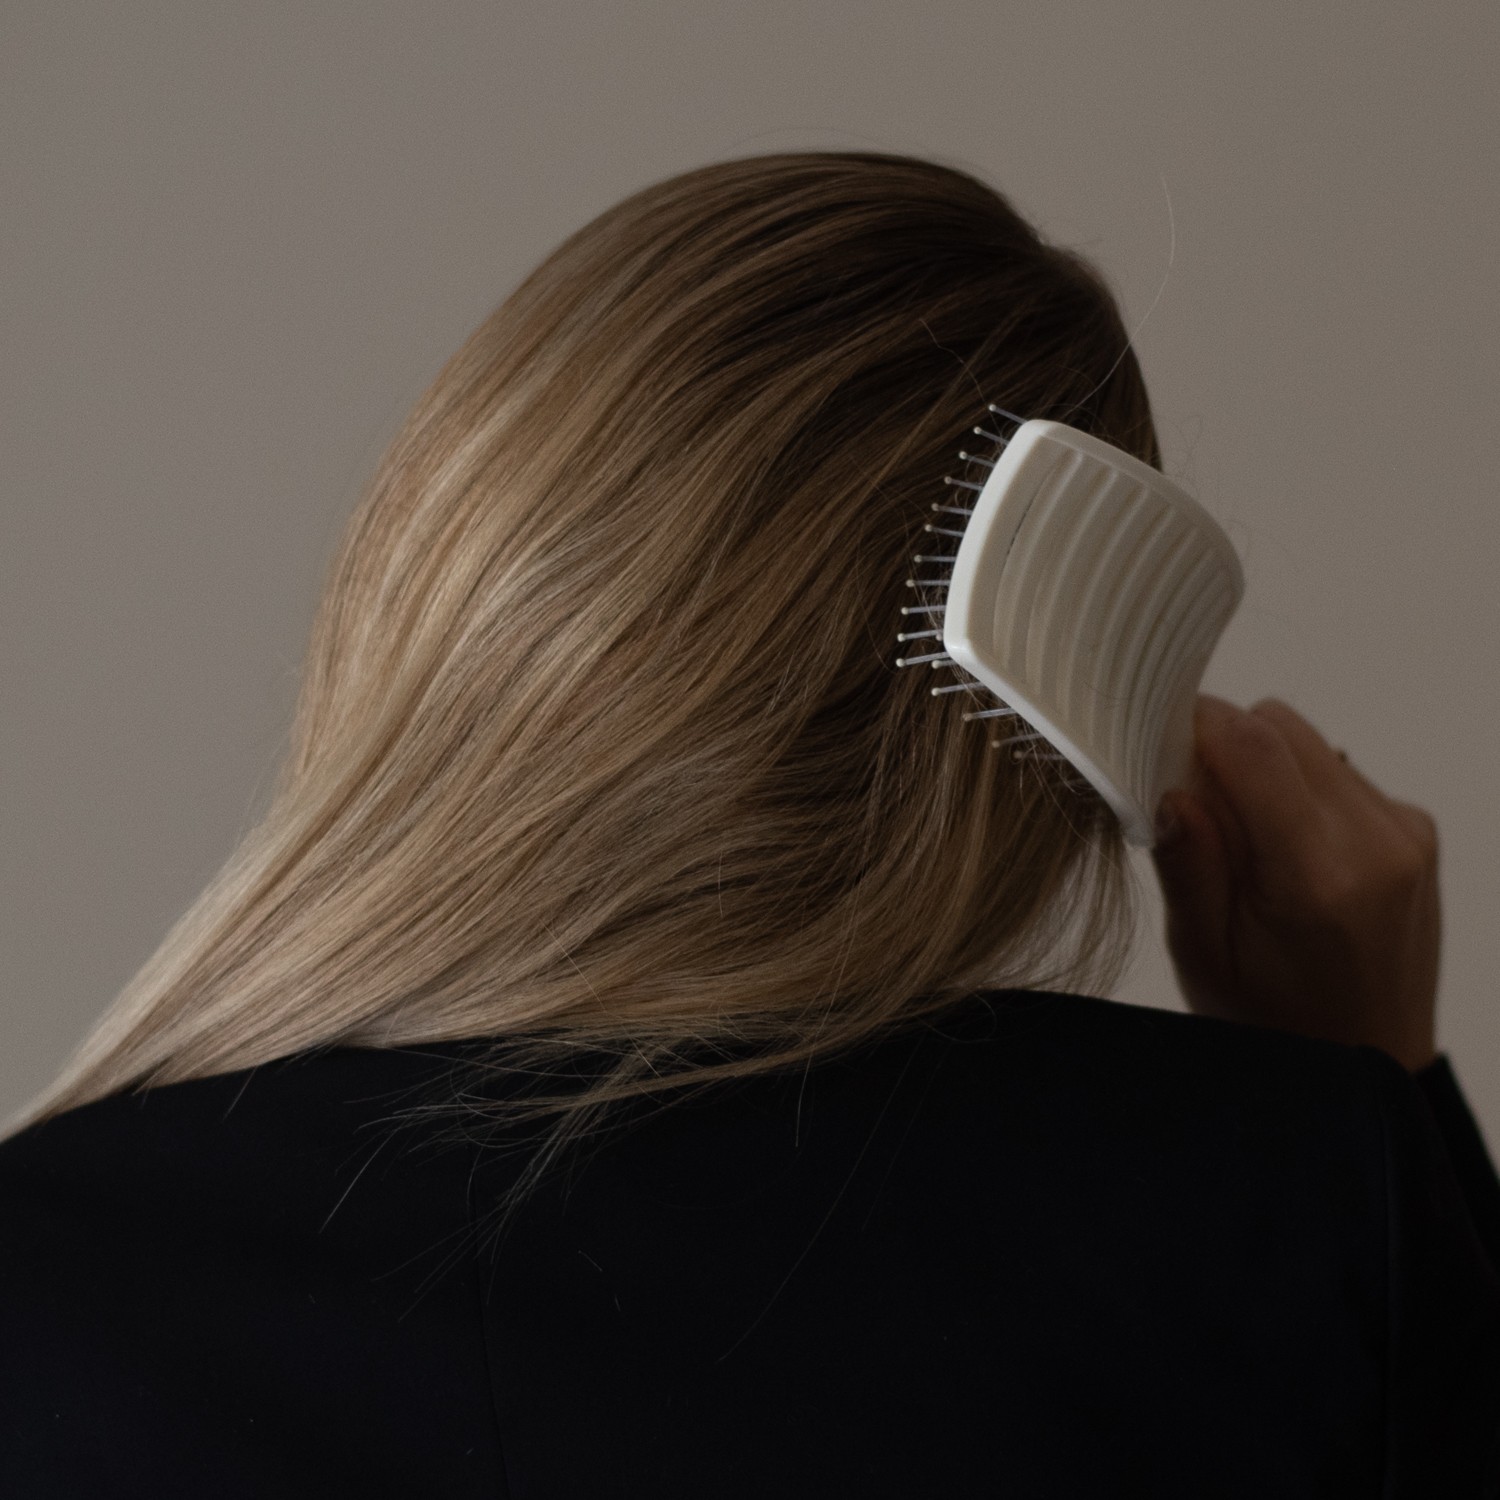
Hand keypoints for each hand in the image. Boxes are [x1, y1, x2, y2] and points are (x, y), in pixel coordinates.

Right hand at [1149, 695, 1440, 1072]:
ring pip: (1307, 743)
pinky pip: (1336, 772)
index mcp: (1317, 876)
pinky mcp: (1414, 829)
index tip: (1151, 746)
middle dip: (1221, 748)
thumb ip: (1188, 863)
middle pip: (1278, 726)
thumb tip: (1166, 784)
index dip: (1191, 725)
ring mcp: (1404, 832)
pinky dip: (1296, 792)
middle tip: (1190, 808)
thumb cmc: (1273, 1020)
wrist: (1369, 1056)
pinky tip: (1284, 851)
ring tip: (1242, 842)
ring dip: (1260, 770)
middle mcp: (1375, 841)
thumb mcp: (1202, 953)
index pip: (1251, 743)